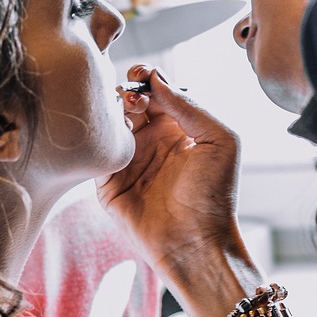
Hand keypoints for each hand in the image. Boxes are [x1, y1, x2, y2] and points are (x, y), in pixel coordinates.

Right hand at [99, 66, 244, 276]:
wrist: (195, 242)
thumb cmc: (215, 195)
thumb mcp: (219, 139)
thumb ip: (190, 105)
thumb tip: (157, 79)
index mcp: (178, 130)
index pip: (158, 93)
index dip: (150, 79)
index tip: (144, 74)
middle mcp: (151, 142)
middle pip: (130, 103)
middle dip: (129, 91)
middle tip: (133, 96)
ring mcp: (129, 161)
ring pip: (111, 124)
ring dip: (114, 111)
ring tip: (126, 113)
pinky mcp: (108, 183)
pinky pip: (97, 153)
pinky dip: (101, 139)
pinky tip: (113, 134)